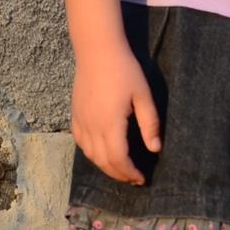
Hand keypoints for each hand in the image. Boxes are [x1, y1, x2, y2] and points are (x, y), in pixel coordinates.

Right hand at [72, 36, 159, 184]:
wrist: (97, 51)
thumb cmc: (125, 71)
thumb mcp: (143, 96)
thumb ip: (150, 124)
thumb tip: (155, 149)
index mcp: (110, 124)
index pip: (118, 159)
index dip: (129, 173)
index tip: (141, 178)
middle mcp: (92, 127)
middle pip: (103, 161)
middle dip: (119, 174)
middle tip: (133, 178)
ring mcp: (80, 121)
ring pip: (90, 155)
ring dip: (105, 166)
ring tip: (120, 169)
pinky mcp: (74, 115)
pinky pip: (81, 142)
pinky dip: (91, 154)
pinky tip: (101, 153)